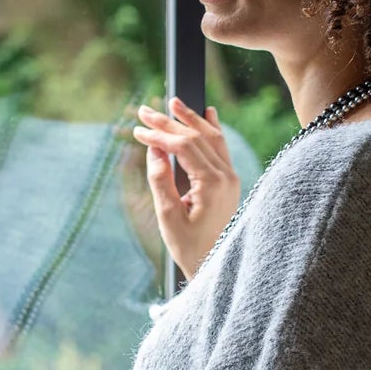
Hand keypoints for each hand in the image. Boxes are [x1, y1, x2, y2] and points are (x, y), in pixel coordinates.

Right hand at [130, 96, 241, 278]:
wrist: (216, 266)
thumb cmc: (190, 248)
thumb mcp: (168, 216)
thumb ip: (160, 180)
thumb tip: (154, 150)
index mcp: (213, 184)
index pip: (183, 147)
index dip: (158, 136)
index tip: (138, 130)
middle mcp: (227, 176)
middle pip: (197, 137)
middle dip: (170, 122)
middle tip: (145, 110)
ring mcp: (232, 178)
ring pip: (212, 138)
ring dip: (192, 119)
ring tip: (174, 103)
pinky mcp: (231, 182)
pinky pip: (221, 148)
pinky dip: (213, 129)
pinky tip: (208, 114)